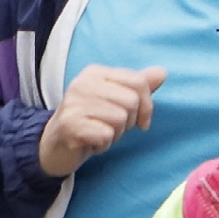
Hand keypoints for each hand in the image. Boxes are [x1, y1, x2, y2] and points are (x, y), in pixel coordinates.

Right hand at [37, 64, 164, 178]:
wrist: (56, 145)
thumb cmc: (92, 120)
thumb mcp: (117, 100)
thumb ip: (139, 86)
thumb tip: (162, 73)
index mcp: (96, 72)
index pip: (139, 82)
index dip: (147, 105)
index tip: (141, 120)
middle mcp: (82, 83)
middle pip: (131, 102)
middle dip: (128, 122)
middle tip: (110, 127)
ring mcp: (73, 103)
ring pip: (120, 119)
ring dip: (115, 134)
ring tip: (99, 133)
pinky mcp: (69, 124)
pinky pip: (106, 135)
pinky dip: (104, 144)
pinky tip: (91, 142)